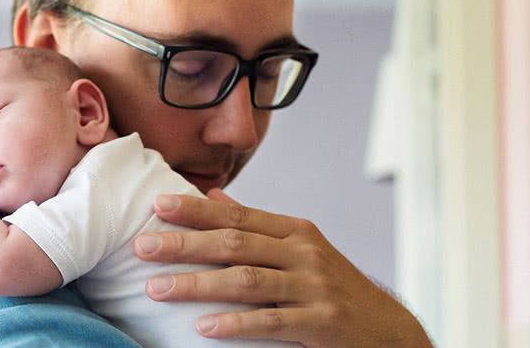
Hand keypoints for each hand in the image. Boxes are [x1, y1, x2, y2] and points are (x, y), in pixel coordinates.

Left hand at [135, 189, 431, 347]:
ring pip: (246, 281)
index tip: (158, 205)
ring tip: (157, 289)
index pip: (238, 215)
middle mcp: (304, 253)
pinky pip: (271, 322)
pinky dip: (235, 323)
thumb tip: (212, 197)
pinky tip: (203, 326)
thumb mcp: (300, 250)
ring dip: (197, 284)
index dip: (196, 210)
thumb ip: (258, 227)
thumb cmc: (333, 288)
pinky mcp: (322, 322)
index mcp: (295, 231)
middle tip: (142, 246)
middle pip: (235, 244)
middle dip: (184, 245)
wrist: (388, 330)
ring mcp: (314, 287)